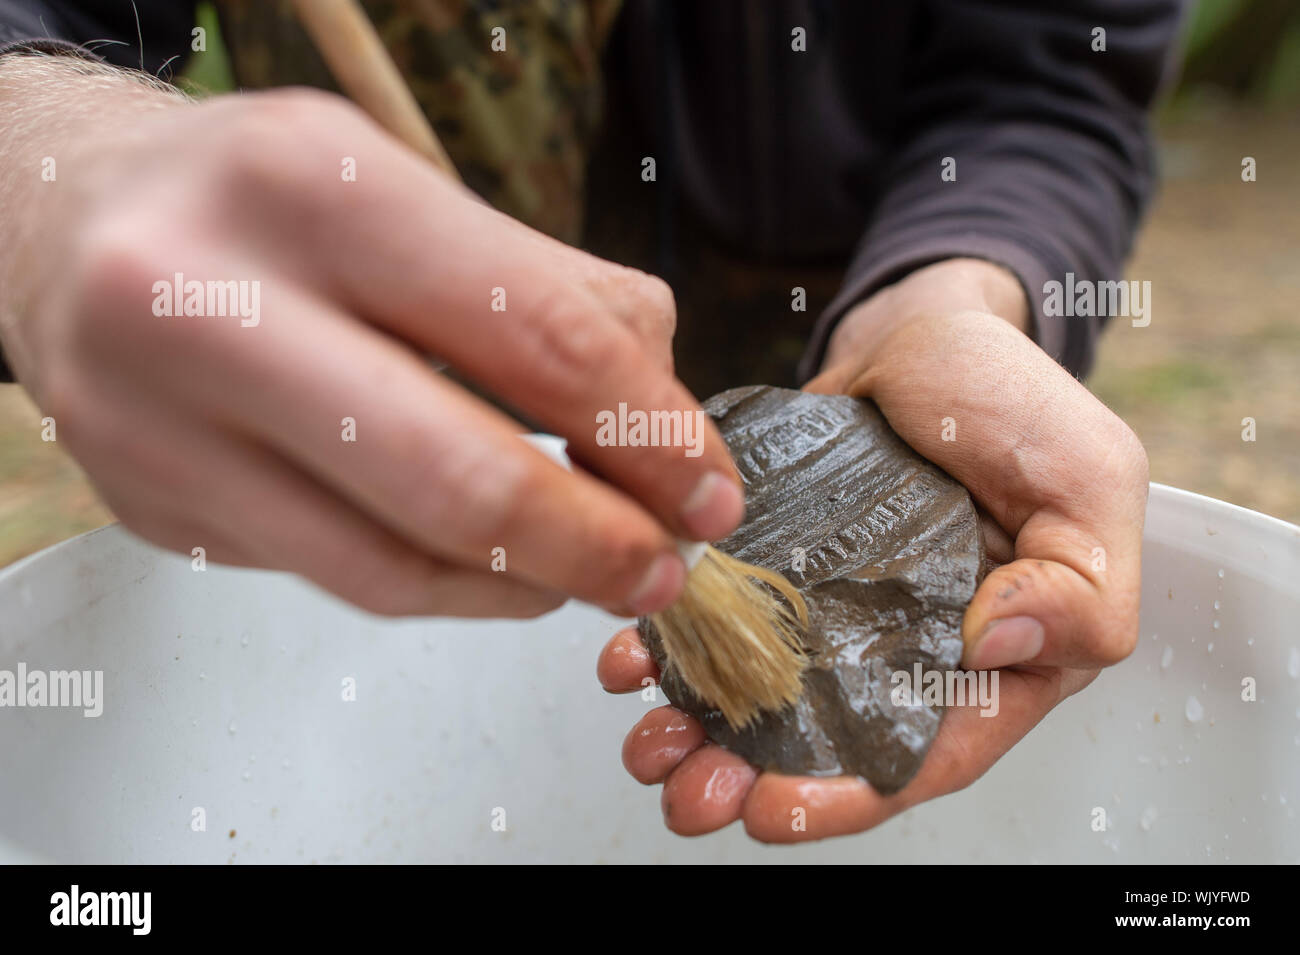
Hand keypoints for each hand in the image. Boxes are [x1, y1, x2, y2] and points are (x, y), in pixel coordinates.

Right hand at [0, 59, 743, 616]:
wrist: (71, 226)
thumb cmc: (264, 205)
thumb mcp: (411, 190)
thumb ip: (555, 291)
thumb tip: (667, 414)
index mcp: (309, 188)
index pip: (537, 336)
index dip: (650, 432)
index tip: (707, 485)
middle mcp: (207, 303)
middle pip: (459, 477)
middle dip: (599, 541)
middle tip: (665, 563)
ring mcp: (162, 423)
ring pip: (396, 561)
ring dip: (529, 582)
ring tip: (597, 570)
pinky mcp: (157, 509)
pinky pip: (340, 579)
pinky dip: (449, 588)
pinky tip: (502, 570)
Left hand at [600, 258, 1147, 840]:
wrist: (922, 329)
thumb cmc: (1013, 398)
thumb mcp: (1088, 483)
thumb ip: (1082, 587)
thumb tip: (997, 644)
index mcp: (994, 656)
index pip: (928, 752)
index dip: (853, 794)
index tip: (775, 807)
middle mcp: (903, 649)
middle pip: (827, 743)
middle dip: (750, 777)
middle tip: (687, 791)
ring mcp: (830, 611)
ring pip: (760, 694)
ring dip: (698, 728)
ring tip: (647, 740)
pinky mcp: (774, 567)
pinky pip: (719, 618)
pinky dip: (672, 646)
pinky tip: (634, 656)